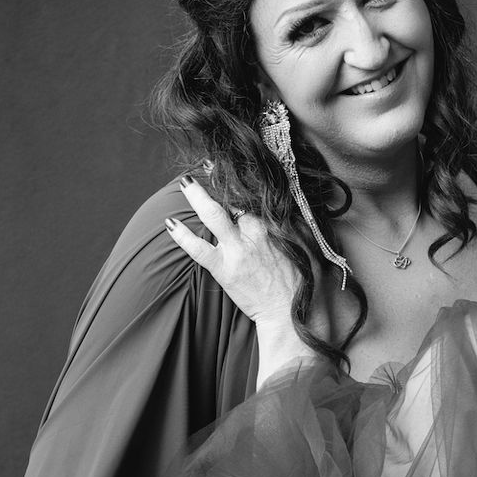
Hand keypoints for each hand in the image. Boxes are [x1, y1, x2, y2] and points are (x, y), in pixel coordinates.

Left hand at [166, 178, 296, 329]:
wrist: (288, 313)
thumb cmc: (300, 282)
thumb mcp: (305, 246)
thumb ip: (295, 224)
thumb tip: (290, 205)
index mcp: (275, 225)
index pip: (256, 193)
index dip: (244, 178)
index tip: (235, 165)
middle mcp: (255, 232)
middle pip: (234, 197)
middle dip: (220, 177)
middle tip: (208, 163)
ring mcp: (237, 250)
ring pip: (212, 214)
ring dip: (197, 195)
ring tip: (185, 182)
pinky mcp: (223, 269)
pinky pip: (198, 249)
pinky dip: (182, 236)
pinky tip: (170, 224)